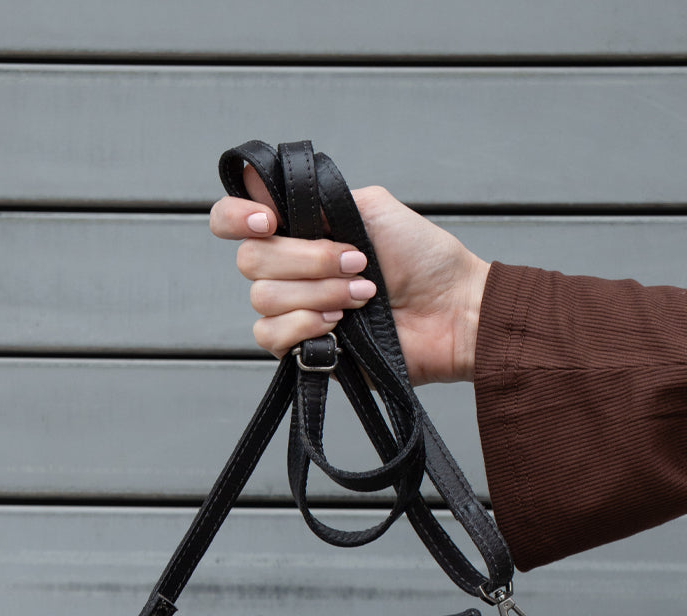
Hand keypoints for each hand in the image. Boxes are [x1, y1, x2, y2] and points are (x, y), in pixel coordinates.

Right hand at [209, 167, 489, 385]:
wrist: (453, 312)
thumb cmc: (423, 259)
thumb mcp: (370, 206)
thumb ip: (317, 196)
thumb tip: (267, 194)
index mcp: (299, 230)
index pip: (232, 220)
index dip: (236, 218)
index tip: (269, 220)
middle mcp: (289, 270)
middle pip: (251, 261)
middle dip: (307, 259)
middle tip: (357, 261)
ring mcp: (295, 311)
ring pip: (264, 299)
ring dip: (318, 292)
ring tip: (363, 295)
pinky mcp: (304, 350)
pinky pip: (271, 337)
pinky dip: (305, 325)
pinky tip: (340, 325)